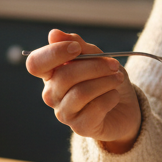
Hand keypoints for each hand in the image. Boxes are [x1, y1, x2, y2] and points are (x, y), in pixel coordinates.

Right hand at [25, 29, 141, 152]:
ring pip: (80, 92)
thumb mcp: (96, 56)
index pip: (36, 63)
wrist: (125, 107)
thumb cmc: (106, 78)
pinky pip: (94, 109)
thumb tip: (53, 34)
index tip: (77, 48)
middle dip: (94, 66)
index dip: (53, 53)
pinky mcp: (80, 127)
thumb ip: (78, 46)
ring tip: (118, 78)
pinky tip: (114, 97)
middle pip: (63, 76)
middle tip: (114, 64)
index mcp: (51, 73)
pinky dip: (110, 98)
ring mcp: (64, 112)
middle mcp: (52, 94)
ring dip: (105, 82)